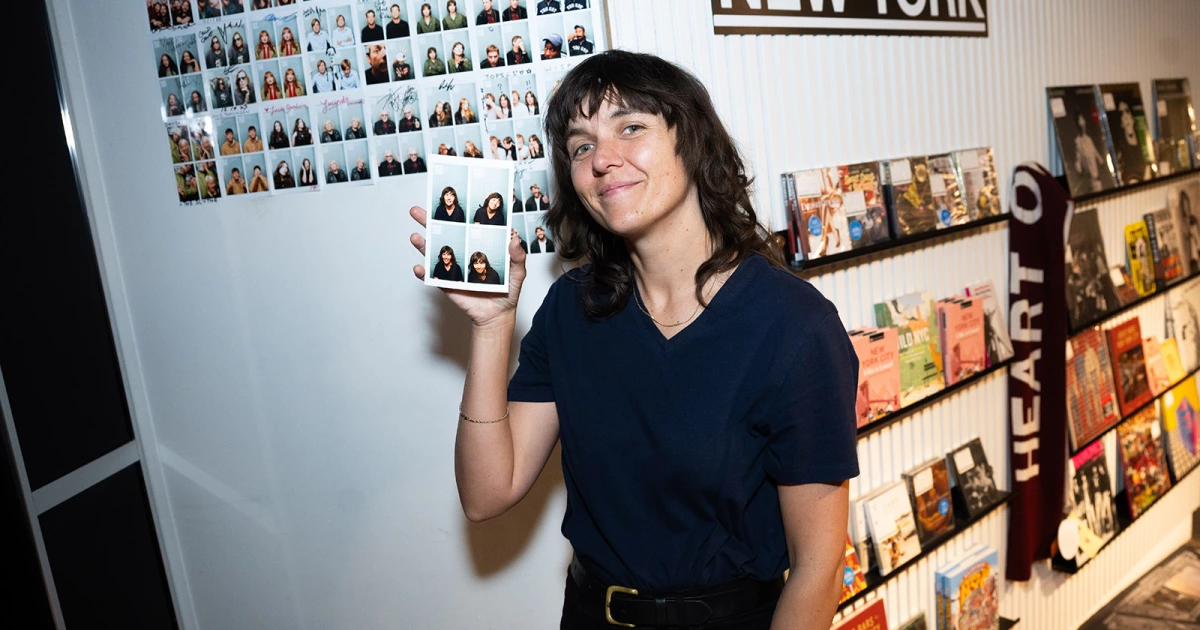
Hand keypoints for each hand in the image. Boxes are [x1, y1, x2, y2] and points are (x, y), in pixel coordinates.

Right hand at [410, 206, 526, 327]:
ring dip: (422, 244)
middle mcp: (461, 252)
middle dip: (428, 221)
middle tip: (417, 211)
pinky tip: (419, 268)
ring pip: (433, 252)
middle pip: (442, 233)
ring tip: (416, 237)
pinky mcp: (446, 284)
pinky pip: (431, 277)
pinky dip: (423, 273)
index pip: (464, 225)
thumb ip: (517, 256)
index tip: (446, 199)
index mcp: (477, 244)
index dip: (455, 212)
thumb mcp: (518, 271)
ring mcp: (452, 267)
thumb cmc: (508, 290)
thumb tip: (514, 239)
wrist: (497, 315)